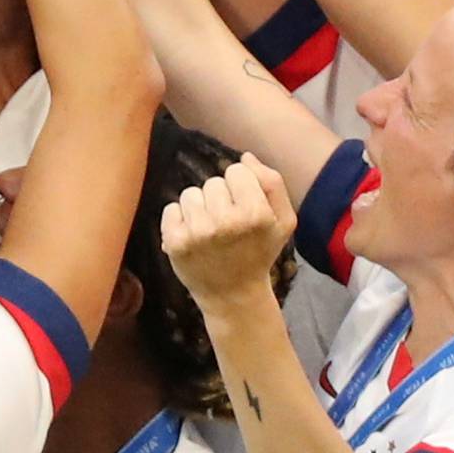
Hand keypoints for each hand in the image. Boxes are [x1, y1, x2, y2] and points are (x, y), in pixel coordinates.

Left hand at [162, 154, 297, 314]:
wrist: (233, 295)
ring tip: (211, 233)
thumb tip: (245, 157)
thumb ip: (272, 183)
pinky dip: (179, 220)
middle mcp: (226, 222)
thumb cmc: (259, 252)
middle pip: (213, 182)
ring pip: (191, 193)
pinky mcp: (175, 242)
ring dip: (199, 208)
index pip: (237, 170)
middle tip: (228, 227)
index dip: (241, 187)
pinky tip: (193, 239)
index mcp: (256, 214)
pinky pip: (171, 209)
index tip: (244, 210)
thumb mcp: (282, 221)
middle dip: (220, 198)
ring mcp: (198, 232)